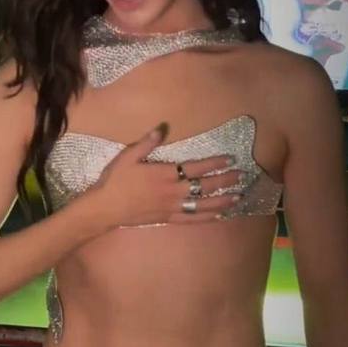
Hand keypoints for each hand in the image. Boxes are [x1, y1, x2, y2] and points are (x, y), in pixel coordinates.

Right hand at [91, 123, 245, 227]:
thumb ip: (147, 143)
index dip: (214, 163)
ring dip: (222, 200)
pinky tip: (219, 215)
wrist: (106, 207)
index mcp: (165, 174)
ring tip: (238, 197)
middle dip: (225, 180)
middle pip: (204, 186)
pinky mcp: (168, 218)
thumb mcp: (128, 156)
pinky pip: (192, 219)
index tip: (230, 159)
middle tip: (241, 176)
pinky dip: (207, 217)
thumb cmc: (116, 180)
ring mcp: (172, 207)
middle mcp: (173, 191)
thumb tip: (162, 128)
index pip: (195, 167)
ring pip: (203, 204)